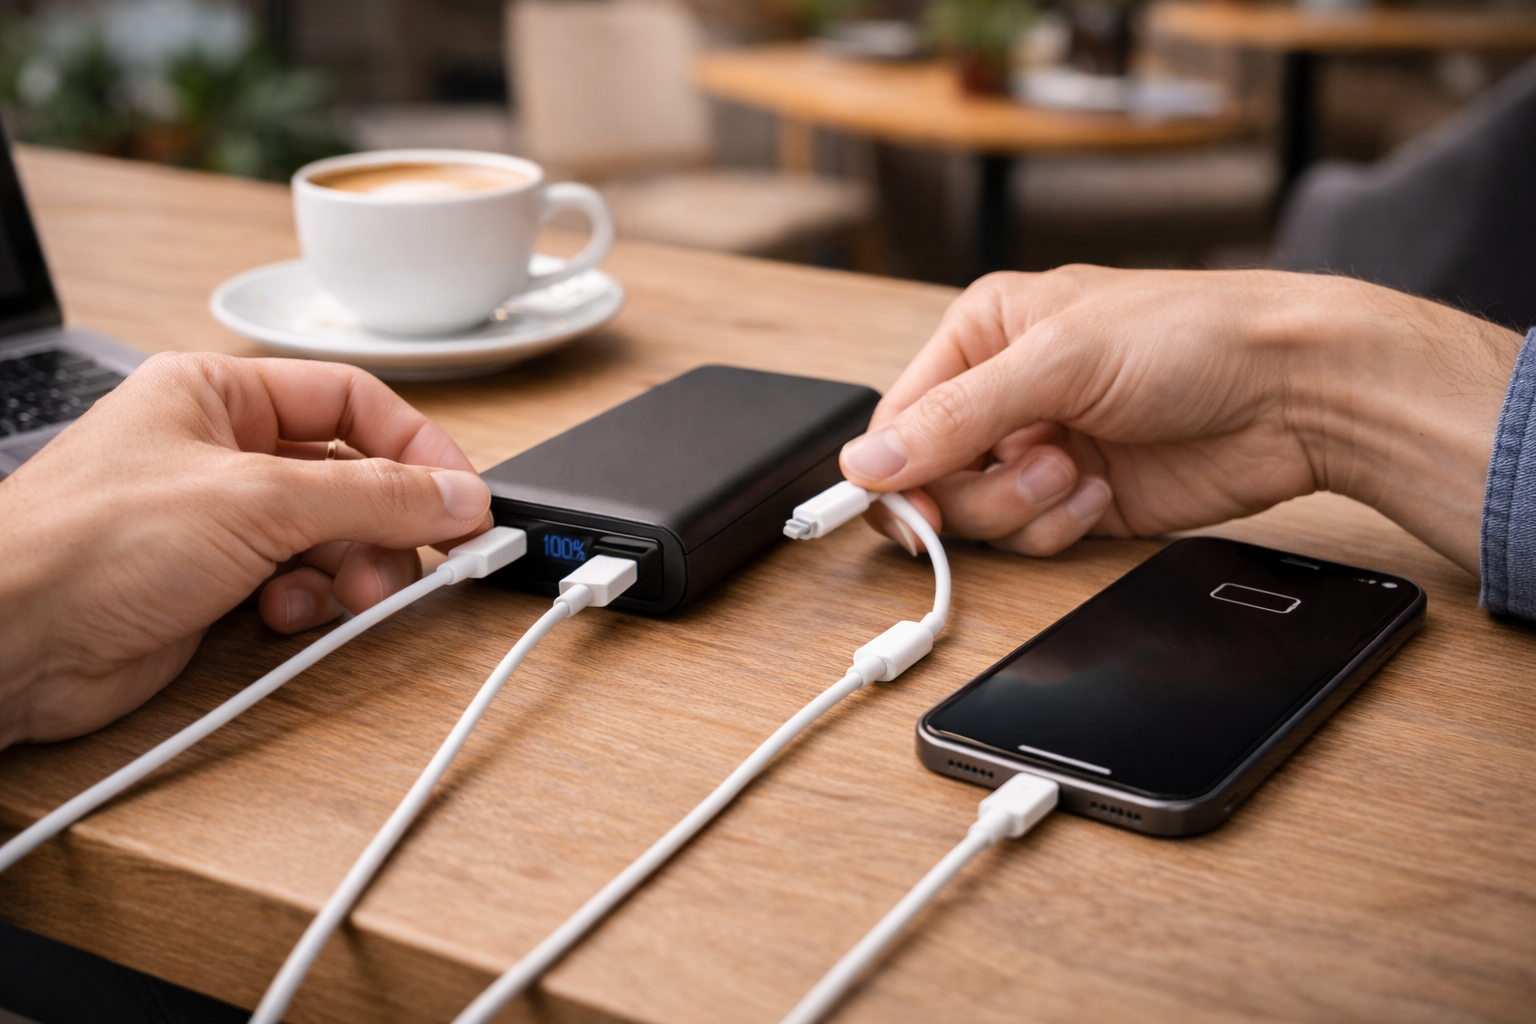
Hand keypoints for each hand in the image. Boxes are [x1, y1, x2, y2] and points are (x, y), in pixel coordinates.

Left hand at [0, 353, 491, 747]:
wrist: (8, 643)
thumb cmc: (86, 544)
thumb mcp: (255, 499)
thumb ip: (372, 496)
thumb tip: (455, 495)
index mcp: (220, 395)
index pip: (353, 400)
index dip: (416, 446)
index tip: (463, 495)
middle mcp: (223, 452)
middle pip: (352, 476)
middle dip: (386, 524)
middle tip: (420, 560)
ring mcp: (220, 521)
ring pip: (331, 537)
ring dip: (350, 571)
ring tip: (348, 597)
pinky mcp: (215, 586)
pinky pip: (298, 585)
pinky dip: (308, 604)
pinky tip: (282, 617)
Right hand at [840, 266, 1520, 570]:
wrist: (1299, 390)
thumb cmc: (1195, 336)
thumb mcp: (1060, 361)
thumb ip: (957, 416)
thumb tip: (870, 459)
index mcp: (985, 335)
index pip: (900, 417)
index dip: (896, 470)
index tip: (911, 509)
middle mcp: (1006, 393)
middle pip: (932, 476)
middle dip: (978, 489)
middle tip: (1033, 471)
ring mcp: (1041, 448)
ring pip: (978, 514)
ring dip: (1024, 507)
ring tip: (1078, 470)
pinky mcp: (1077, 499)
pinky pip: (1029, 537)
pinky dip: (1059, 527)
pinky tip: (1102, 492)